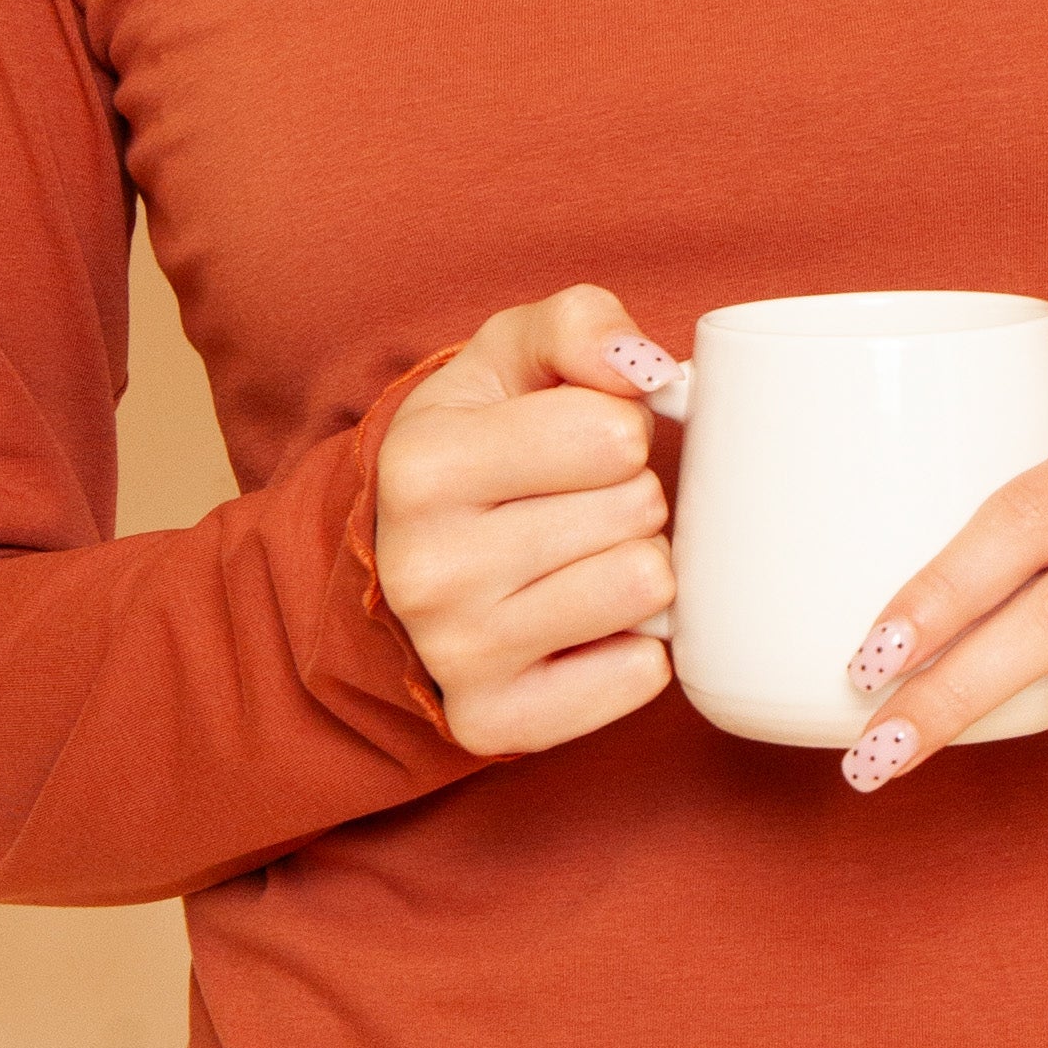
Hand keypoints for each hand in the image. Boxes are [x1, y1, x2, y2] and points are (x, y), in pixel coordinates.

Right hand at [372, 285, 681, 756]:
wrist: (402, 567)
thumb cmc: (478, 447)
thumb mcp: (508, 358)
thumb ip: (580, 325)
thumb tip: (644, 366)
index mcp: (422, 464)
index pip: (611, 432)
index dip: (619, 428)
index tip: (580, 443)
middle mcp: (426, 567)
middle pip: (637, 510)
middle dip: (631, 497)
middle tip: (580, 506)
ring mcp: (456, 654)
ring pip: (645, 590)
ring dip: (638, 568)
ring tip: (583, 560)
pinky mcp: (494, 722)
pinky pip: (638, 676)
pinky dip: (633, 648)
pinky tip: (586, 627)